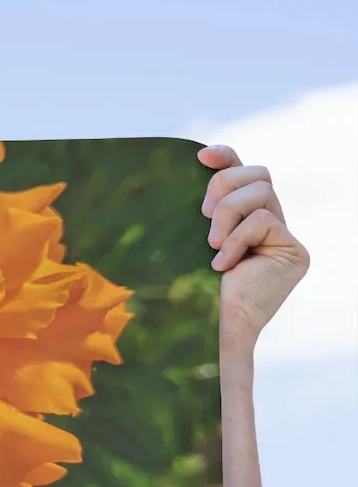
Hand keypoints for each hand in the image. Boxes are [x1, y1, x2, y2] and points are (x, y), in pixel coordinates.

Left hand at [198, 144, 309, 356]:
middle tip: (202, 217)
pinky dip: (237, 239)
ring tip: (212, 246)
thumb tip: (194, 168)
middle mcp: (271, 224)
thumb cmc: (194, 291)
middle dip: (224, 186)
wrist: (214, 329)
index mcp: (246, 219)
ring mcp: (285, 238)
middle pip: (259, 173)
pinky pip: (263, 220)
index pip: (245, 173)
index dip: (227, 158)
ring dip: (227, 214)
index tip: (200, 156)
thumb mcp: (192, 242)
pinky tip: (224, 265)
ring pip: (262, 191)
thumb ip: (203, 212)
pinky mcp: (294, 252)